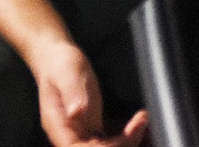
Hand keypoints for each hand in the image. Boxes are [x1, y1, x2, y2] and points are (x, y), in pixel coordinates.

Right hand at [30, 36, 148, 146]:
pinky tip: (137, 122)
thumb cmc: (59, 65)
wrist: (57, 60)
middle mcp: (70, 135)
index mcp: (59, 126)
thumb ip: (72, 93)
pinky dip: (125, 135)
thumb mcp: (67, 73)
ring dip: (126, 140)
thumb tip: (75, 111)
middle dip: (121, 143)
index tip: (122, 136)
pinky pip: (109, 140)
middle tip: (140, 122)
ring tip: (142, 120)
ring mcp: (82, 133)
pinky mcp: (92, 127)